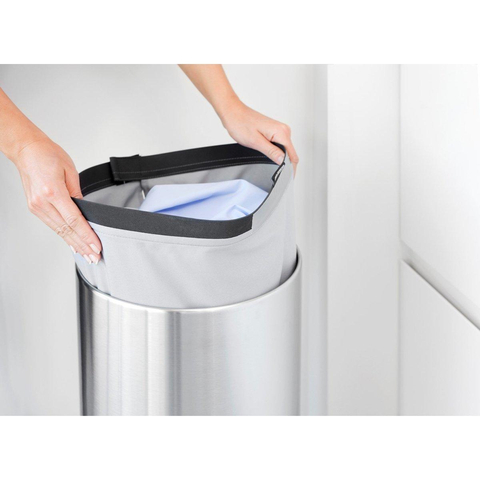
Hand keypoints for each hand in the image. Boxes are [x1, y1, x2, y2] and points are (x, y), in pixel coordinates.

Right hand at [12, 138, 101, 263]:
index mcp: (52, 191)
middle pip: (67, 230)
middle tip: (95, 257)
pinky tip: (73, 245)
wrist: (26, 149)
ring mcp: (36, 207)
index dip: (86, 235)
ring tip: (87, 255)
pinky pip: (53, 226)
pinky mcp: (35, 208)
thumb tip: (86, 210)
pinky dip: (64, 236)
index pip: (74, 220)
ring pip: (59, 231)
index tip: (96, 246)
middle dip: (83, 246)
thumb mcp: (70, 170)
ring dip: (74, 245)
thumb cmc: (47, 154)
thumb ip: (78, 193)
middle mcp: (42, 202)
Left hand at [219, 100, 298, 173]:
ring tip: (271, 165)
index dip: (290, 169)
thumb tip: (282, 161)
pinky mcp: (274, 131)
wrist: (233, 113)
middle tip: (276, 174)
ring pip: (285, 150)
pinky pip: (280, 146)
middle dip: (285, 165)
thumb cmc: (241, 124)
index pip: (292, 155)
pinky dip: (276, 153)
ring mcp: (279, 130)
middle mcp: (283, 130)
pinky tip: (269, 156)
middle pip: (290, 153)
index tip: (286, 178)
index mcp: (281, 132)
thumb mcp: (256, 142)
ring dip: (280, 159)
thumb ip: (271, 152)